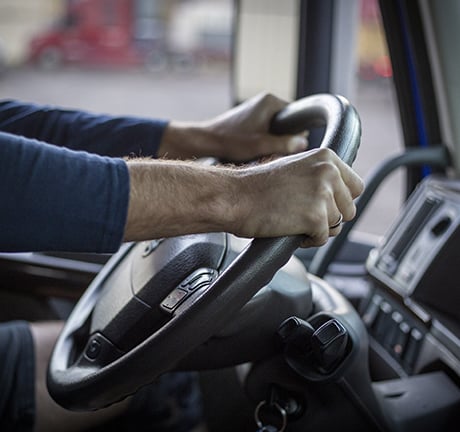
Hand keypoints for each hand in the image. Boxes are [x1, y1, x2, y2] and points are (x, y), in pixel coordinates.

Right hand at [125, 148, 362, 247]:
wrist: (233, 196)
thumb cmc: (255, 186)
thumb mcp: (294, 169)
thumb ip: (319, 177)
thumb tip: (339, 196)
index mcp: (326, 156)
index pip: (355, 186)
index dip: (340, 200)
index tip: (324, 206)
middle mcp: (329, 172)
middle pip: (349, 208)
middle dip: (330, 217)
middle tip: (304, 216)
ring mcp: (324, 194)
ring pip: (338, 225)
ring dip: (318, 229)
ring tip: (293, 221)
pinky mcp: (316, 216)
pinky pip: (322, 238)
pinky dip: (308, 240)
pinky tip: (289, 230)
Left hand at [157, 92, 307, 160]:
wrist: (206, 141)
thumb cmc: (231, 142)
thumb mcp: (261, 145)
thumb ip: (285, 144)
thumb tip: (305, 142)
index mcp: (271, 101)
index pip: (297, 116)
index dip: (296, 134)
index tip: (287, 147)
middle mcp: (265, 101)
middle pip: (287, 124)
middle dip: (283, 139)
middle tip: (271, 151)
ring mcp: (256, 109)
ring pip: (275, 129)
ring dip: (272, 141)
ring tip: (261, 151)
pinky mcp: (249, 118)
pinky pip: (265, 130)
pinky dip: (262, 141)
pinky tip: (253, 150)